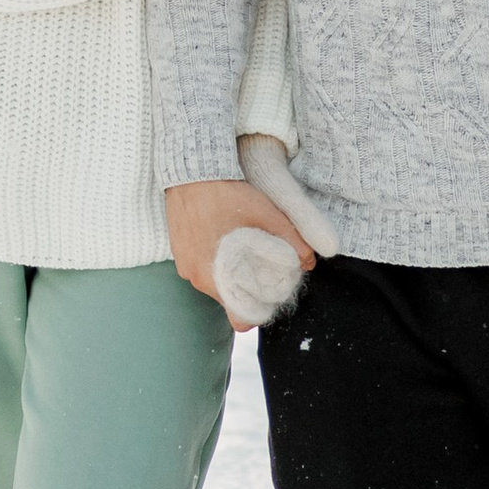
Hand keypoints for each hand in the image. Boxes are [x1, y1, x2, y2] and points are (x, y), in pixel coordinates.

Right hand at [167, 176, 316, 324]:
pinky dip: (216, 263)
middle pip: (230, 301)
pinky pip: (202, 269)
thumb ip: (292, 241)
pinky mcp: (179, 254)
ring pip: (216, 285)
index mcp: (216, 278)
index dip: (260, 311)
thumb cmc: (228, 193)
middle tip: (263, 268)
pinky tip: (226, 240)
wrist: (191, 170)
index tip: (270, 294)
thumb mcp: (267, 215)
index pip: (241, 318)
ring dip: (232, 275)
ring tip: (244, 250)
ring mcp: (185, 267)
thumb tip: (308, 262)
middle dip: (249, 291)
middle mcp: (196, 278)